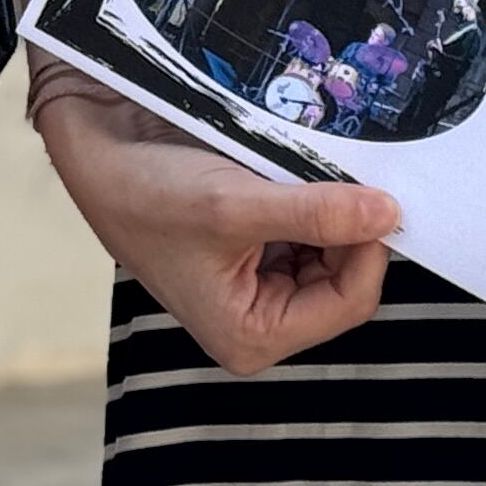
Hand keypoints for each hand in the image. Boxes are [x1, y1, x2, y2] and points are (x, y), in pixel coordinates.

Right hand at [37, 87, 398, 376]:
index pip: (349, 302)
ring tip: (305, 172)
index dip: (368, 248)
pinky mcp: (252, 249)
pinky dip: (309, 200)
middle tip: (343, 176)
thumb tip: (388, 214)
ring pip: (330, 252)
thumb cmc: (148, 192)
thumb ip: (318, 213)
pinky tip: (289, 172)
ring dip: (329, 211)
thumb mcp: (236, 205)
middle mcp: (257, 320)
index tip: (373, 195)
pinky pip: (306, 230)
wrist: (97, 149)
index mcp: (251, 336)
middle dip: (347, 229)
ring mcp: (256, 285)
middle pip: (345, 279)